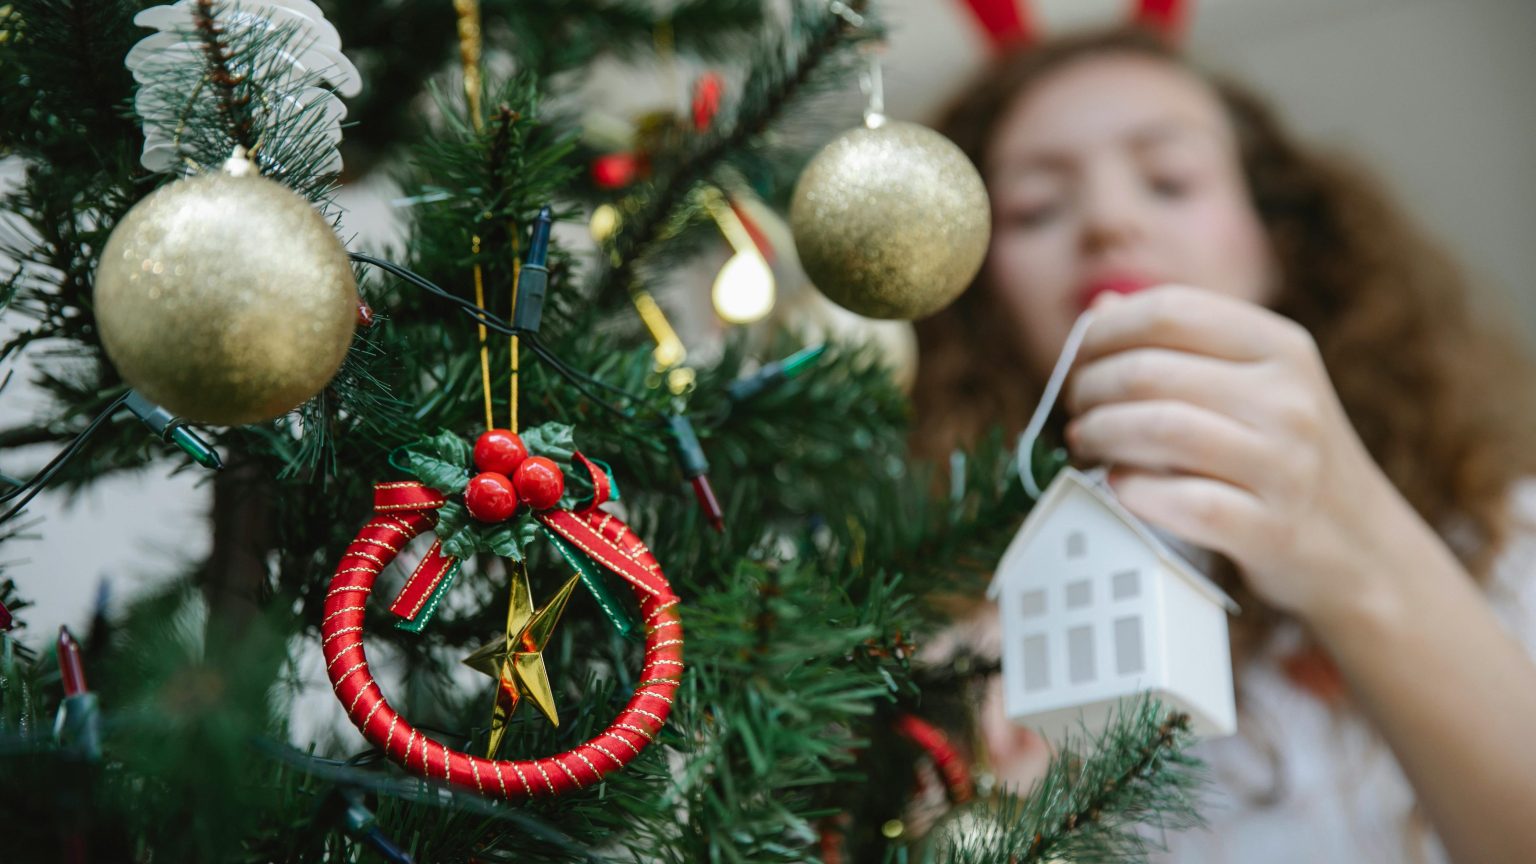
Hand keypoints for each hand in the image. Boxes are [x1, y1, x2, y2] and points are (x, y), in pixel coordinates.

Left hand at [1062, 285, 1431, 622]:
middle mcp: (1288, 398)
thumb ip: (1182, 344)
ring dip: (1098, 436)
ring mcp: (1284, 466)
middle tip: (1076, 410)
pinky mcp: (1271, 530)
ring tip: (1084, 443)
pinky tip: (1117, 488)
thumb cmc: (1282, 458)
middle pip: (1148, 371)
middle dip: (1088, 390)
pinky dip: (1132, 492)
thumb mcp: (1255, 385)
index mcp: (1280, 346)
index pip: (1169, 310)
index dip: (1103, 332)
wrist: (1361, 549)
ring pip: (1158, 430)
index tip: (1078, 359)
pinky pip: (1180, 501)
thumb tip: (1102, 309)